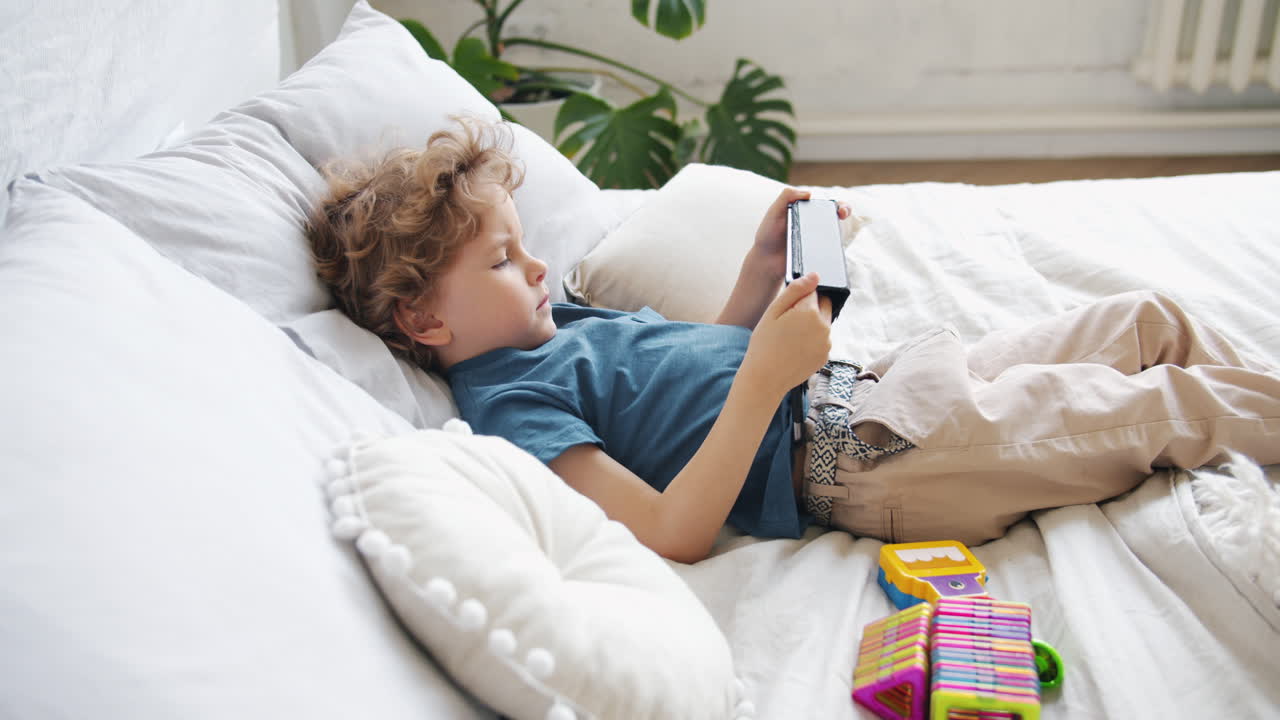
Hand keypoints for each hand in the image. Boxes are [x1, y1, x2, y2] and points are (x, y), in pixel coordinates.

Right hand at [739, 272, 831, 397]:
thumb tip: (815, 276)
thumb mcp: (773, 311)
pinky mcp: (825, 356)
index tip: (785, 313)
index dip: (797, 299)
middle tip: (787, 324)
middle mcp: (824, 326)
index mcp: (811, 312)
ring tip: (789, 339)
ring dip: (811, 325)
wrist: (765, 378)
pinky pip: (821, 340)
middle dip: (809, 309)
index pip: (812, 292)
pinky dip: (812, 340)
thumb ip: (796, 290)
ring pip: (823, 323)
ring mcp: (826, 343)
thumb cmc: (764, 344)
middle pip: (823, 306)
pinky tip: (795, 349)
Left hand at [751, 188, 855, 276]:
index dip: (840, 205)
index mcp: (807, 211)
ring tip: (834, 235)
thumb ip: (786, 197)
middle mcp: (815, 224)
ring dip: (840, 234)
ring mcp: (817, 241)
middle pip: (837, 217)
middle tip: (842, 215)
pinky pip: (830, 252)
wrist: (765, 260)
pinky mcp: (817, 255)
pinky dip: (835, 251)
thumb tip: (809, 193)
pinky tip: (832, 252)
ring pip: (836, 235)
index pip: (828, 204)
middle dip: (845, 212)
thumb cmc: (768, 235)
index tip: (840, 210)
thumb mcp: (774, 212)